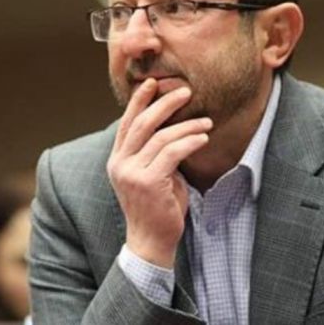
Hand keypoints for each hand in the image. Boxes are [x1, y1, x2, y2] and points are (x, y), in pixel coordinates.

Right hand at [107, 78, 211, 267]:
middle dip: (164, 104)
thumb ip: (156, 153)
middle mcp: (120, 164)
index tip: (153, 83)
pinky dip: (189, 142)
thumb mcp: (152, 175)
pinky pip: (171, 153)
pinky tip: (203, 139)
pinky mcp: (148, 182)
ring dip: (186, 126)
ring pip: (160, 137)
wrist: (151, 241)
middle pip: (141, 123)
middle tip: (184, 92)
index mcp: (117, 160)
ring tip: (206, 122)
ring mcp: (131, 173)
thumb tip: (174, 127)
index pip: (127, 122)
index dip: (139, 101)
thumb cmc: (157, 208)